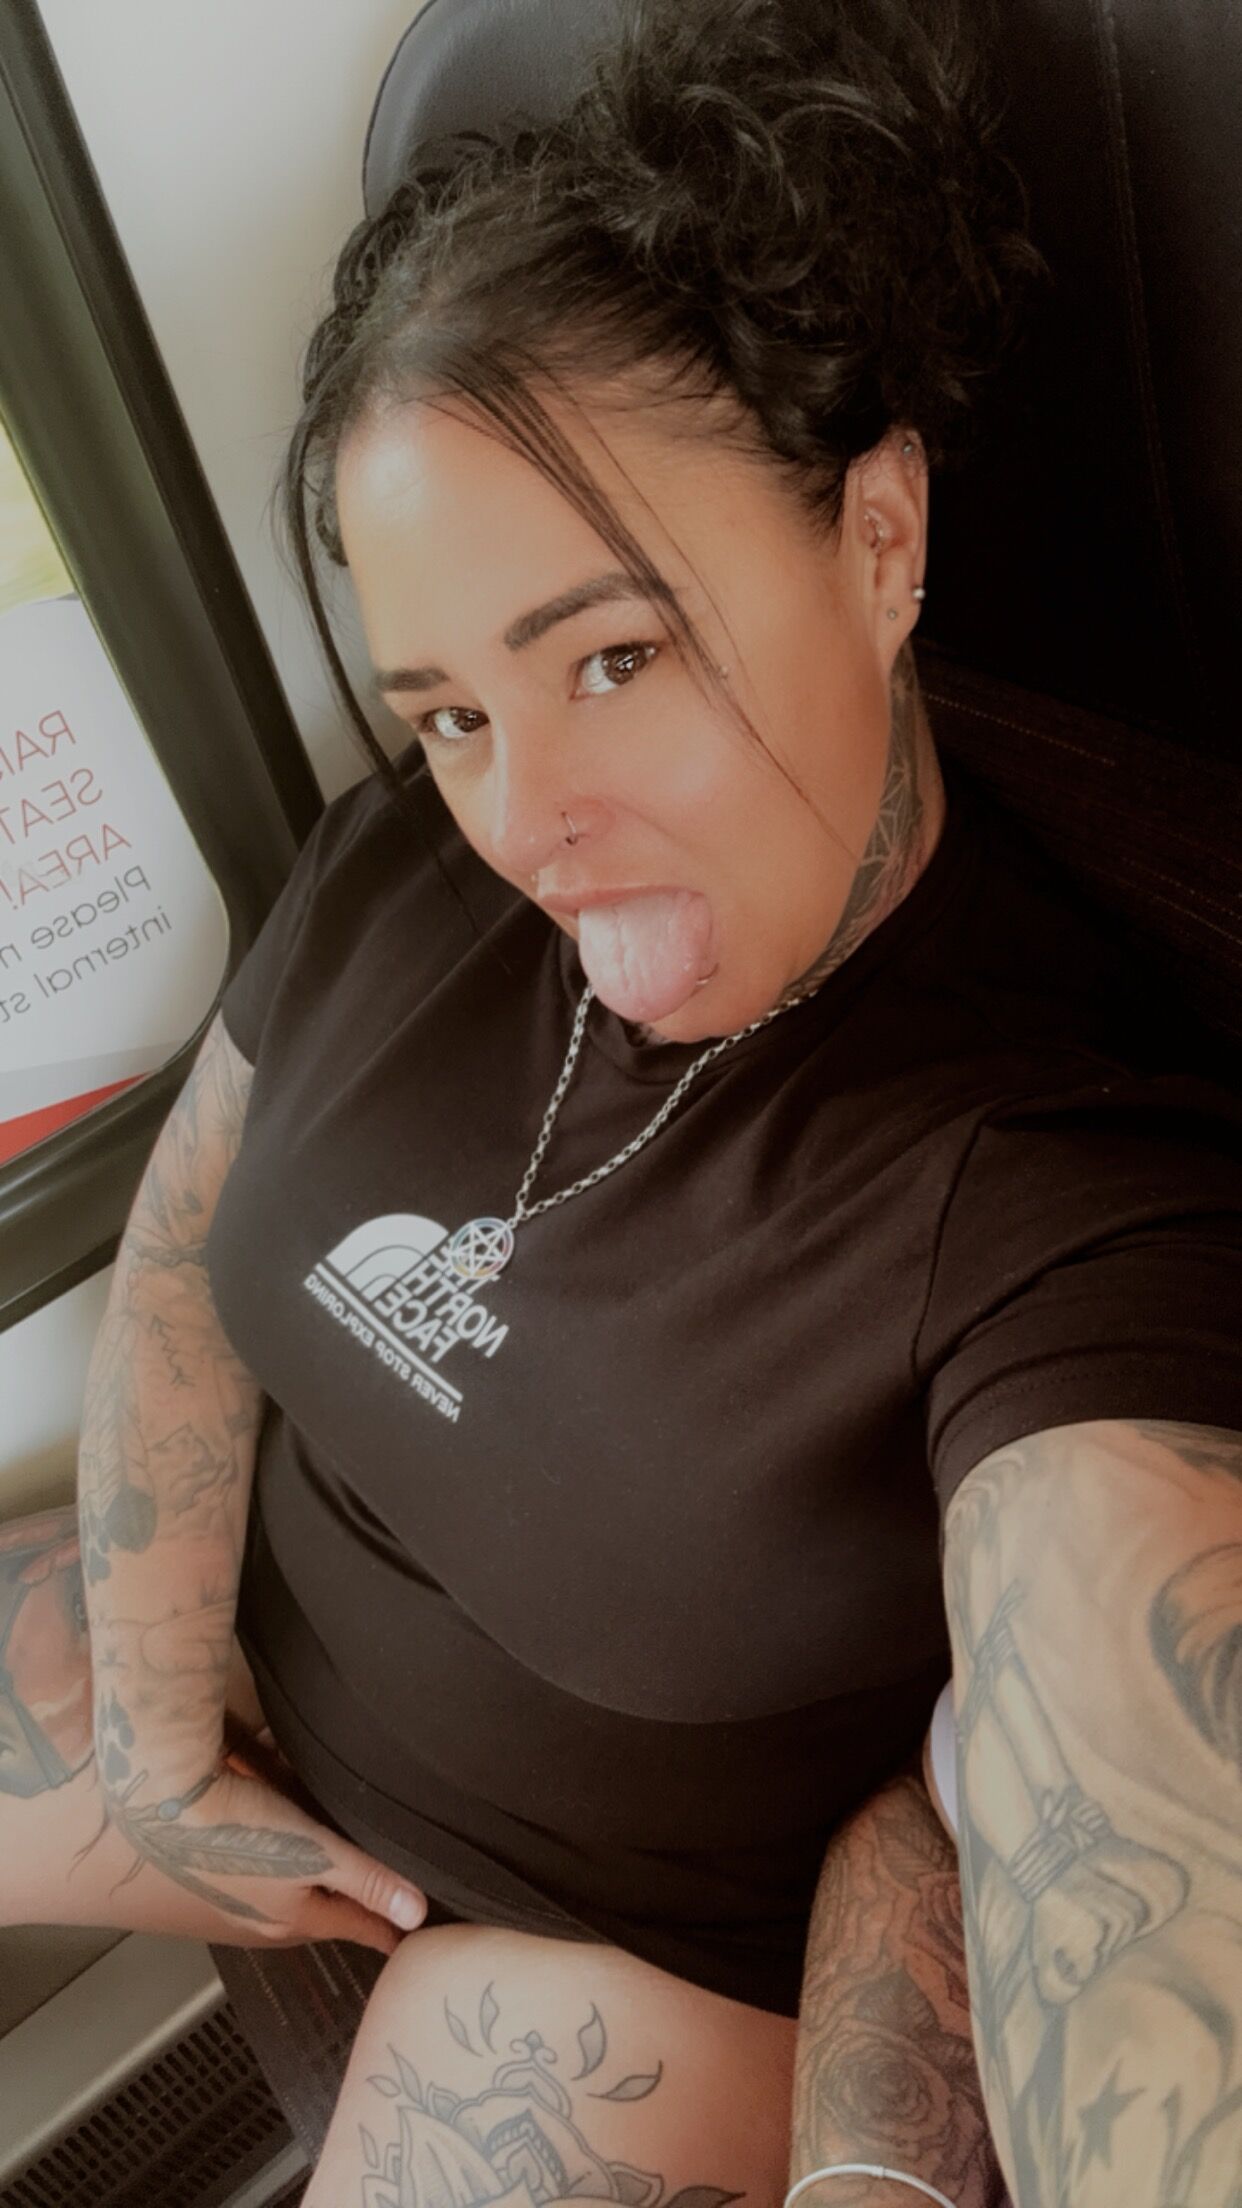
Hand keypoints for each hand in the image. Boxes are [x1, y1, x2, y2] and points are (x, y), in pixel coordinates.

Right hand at [100, 1716, 426, 1956]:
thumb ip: (366, 1878)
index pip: (352, 1926)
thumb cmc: (240, 1830)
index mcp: (291, 1917)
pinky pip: (259, 1856)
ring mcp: (233, 1888)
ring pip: (286, 1882)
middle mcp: (260, 1911)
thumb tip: (417, 1914)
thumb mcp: (314, 1853)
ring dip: (308, 1870)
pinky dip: (277, 1840)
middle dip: (344, 1905)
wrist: (162, 1802)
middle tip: (373, 1902)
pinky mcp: (212, 1860)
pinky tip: (279, 1819)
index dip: (382, 1930)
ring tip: (331, 1862)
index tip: (405, 1944)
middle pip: (317, 1909)